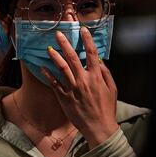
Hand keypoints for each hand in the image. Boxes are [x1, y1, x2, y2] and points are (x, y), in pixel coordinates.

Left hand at [43, 26, 119, 147]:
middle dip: (65, 44)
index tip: (82, 29)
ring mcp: (72, 89)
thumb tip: (98, 62)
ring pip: (61, 68)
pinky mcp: (64, 98)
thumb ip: (105, 74)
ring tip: (49, 48)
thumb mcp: (112, 89)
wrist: (98, 127)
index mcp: (96, 77)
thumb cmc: (107, 109)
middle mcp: (83, 80)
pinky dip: (48, 75)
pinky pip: (54, 84)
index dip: (87, 40)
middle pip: (72, 57)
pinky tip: (43, 67)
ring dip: (55, 56)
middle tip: (58, 34)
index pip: (91, 53)